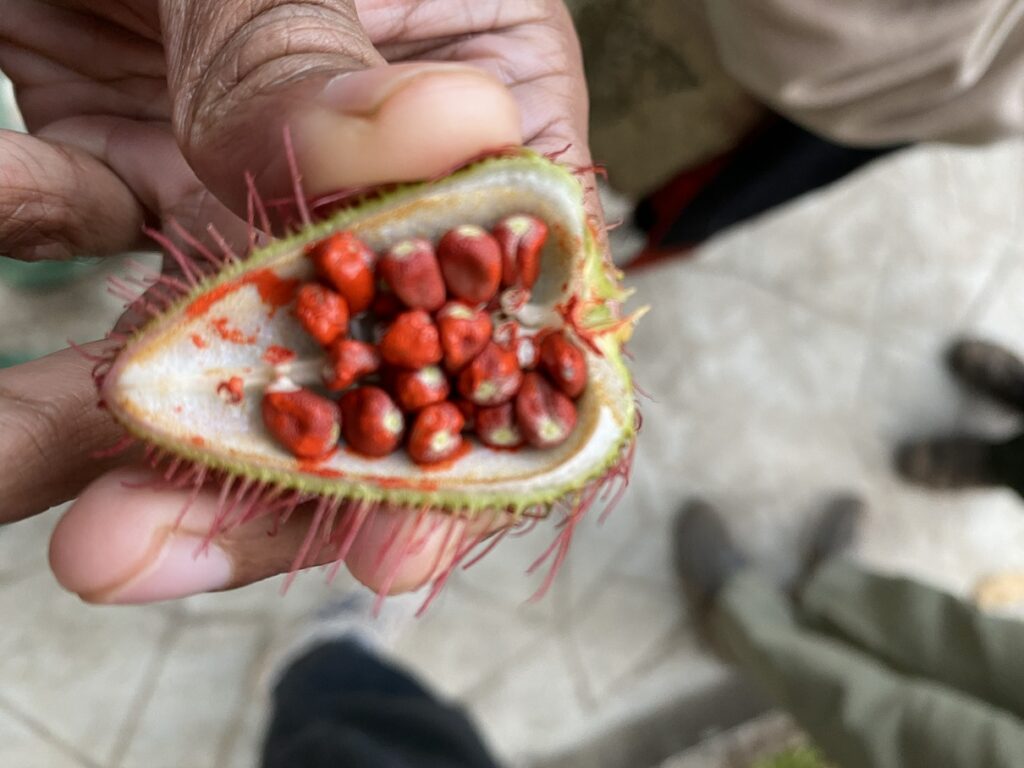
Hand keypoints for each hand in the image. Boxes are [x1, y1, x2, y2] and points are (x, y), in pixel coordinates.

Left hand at [0, 0, 593, 601]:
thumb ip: (341, 56)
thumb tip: (452, 135)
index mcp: (487, 140)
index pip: (506, 336)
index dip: (464, 459)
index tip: (388, 550)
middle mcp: (377, 192)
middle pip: (348, 387)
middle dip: (248, 482)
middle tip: (131, 554)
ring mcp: (250, 185)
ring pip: (203, 348)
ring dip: (105, 421)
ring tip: (10, 479)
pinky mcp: (129, 162)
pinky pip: (79, 241)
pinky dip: (16, 234)